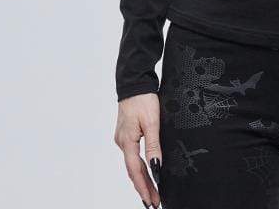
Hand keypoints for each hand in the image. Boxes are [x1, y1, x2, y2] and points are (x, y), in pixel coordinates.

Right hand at [114, 92, 162, 207]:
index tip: (151, 201)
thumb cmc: (143, 99)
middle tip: (153, 202)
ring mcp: (122, 138)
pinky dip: (139, 166)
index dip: (144, 187)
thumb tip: (156, 167)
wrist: (134, 82)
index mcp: (127, 141)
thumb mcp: (152, 121)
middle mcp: (122, 142)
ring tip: (151, 192)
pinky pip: (132, 155)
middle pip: (133, 170)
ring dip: (142, 178)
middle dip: (144, 187)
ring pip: (132, 163)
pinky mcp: (126, 133)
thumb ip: (153, 145)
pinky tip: (145, 171)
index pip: (136, 171)